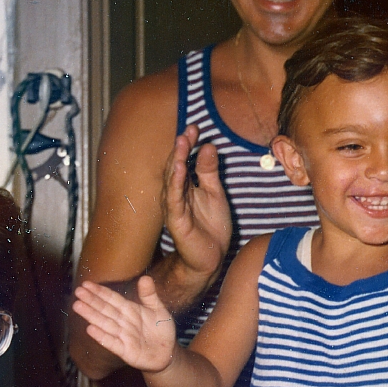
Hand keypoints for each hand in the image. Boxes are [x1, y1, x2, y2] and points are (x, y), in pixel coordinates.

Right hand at [72, 276, 176, 373]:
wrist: (167, 353)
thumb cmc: (160, 329)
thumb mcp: (158, 309)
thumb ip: (149, 295)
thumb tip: (145, 277)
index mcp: (129, 310)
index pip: (112, 299)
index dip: (100, 292)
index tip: (86, 284)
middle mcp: (123, 322)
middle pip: (105, 310)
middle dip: (91, 301)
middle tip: (78, 292)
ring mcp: (123, 336)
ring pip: (105, 324)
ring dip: (91, 315)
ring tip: (78, 306)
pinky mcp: (125, 351)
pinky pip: (112, 343)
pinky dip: (102, 337)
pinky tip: (90, 329)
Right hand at [161, 125, 230, 281]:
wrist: (211, 258)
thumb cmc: (211, 227)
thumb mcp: (215, 193)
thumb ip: (209, 171)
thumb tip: (207, 145)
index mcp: (186, 186)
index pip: (184, 160)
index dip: (188, 144)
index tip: (195, 128)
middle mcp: (176, 194)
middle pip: (175, 167)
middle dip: (181, 148)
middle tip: (187, 130)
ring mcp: (174, 207)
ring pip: (172, 181)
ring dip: (176, 161)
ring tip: (181, 143)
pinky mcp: (176, 221)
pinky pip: (174, 200)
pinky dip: (176, 184)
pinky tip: (179, 170)